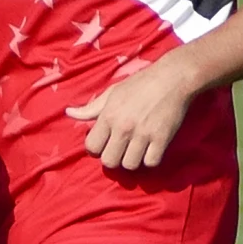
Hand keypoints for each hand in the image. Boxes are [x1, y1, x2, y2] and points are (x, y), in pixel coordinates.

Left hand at [68, 51, 198, 170]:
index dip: (97, 148)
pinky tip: (152, 149)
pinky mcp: (162, 139)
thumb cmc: (141, 84)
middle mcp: (123, 127)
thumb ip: (91, 107)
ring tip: (137, 150)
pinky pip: (151, 162)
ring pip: (130, 165)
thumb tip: (69, 113)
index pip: (92, 147)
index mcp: (108, 115)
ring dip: (133, 160)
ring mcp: (143, 134)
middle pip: (109, 161)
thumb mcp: (112, 92)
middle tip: (121, 149)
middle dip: (114, 157)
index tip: (106, 143)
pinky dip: (151, 159)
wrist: (173, 78)